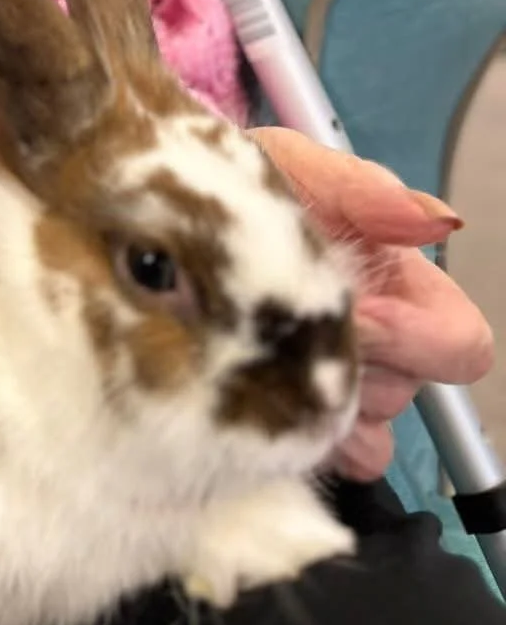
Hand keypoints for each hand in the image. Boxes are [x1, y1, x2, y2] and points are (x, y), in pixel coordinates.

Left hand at [253, 128, 494, 480]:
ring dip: (316, 392)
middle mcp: (384, 344)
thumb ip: (361, 189)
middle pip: (406, 390)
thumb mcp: (296, 168)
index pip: (459, 344)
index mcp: (401, 284)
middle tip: (290, 321)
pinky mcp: (297, 425)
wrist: (164, 215)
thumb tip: (436, 219)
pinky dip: (299, 434)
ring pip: (363, 425)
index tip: (358, 306)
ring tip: (261, 345)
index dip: (415, 335)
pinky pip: (329, 456)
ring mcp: (341, 389)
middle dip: (351, 358)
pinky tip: (258, 393)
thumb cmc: (246, 191)